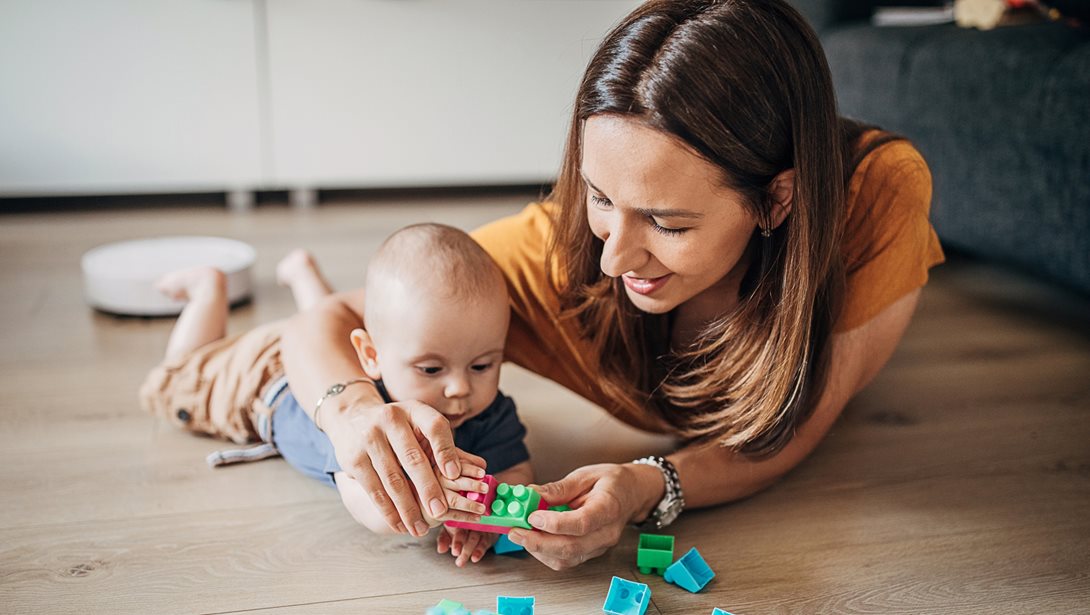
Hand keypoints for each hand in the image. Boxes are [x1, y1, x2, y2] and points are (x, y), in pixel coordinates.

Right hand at [326, 395, 488, 537]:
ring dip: (407, 508)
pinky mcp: (354, 458)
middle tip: (440, 512)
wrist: (352, 419)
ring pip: (392, 479)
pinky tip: (399, 524)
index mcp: (414, 410)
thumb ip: (445, 445)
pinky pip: (374, 489)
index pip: (435, 427)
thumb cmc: (399, 428)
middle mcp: (390, 419)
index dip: (446, 450)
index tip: (454, 474)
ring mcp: (370, 438)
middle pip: (413, 458)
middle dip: (428, 489)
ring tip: (420, 528)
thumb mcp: (420, 424)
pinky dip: (387, 510)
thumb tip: (482, 467)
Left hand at [437, 526, 499, 566]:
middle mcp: (469, 522)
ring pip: (475, 538)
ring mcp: (480, 527)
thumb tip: (440, 549)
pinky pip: (484, 542)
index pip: (457, 529)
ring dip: (469, 551)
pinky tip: (475, 558)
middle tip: (457, 557)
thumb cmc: (459, 528)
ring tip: (462, 561)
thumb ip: (443, 540)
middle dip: (462, 546)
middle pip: (466, 534)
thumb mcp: (448, 532)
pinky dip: (479, 551)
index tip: (455, 552)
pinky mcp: (488, 534)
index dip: (457, 541)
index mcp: (457, 519)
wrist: (479, 523)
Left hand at [506, 463, 662, 569]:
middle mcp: (607, 533)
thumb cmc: (612, 482)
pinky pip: (567, 560)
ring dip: (539, 550)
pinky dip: (546, 554)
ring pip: (567, 558)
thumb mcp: (586, 475)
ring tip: (520, 534)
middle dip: (538, 542)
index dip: (555, 523)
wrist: (633, 493)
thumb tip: (531, 494)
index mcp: (609, 508)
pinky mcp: (591, 552)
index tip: (533, 515)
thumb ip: (559, 488)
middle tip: (515, 530)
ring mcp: (600, 546)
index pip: (582, 523)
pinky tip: (534, 540)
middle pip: (571, 547)